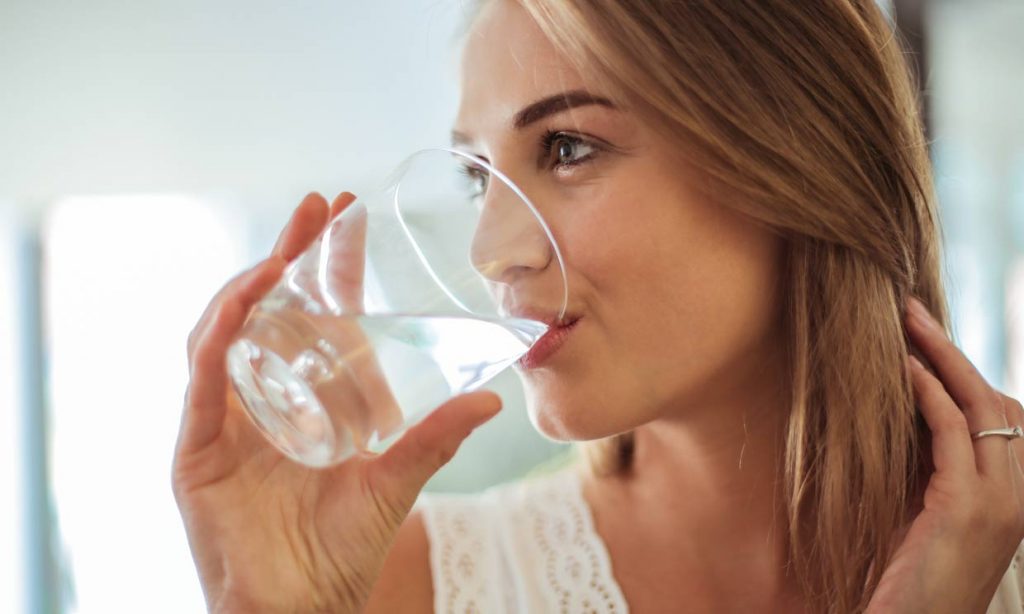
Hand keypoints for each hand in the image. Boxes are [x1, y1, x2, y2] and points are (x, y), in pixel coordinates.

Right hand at [172, 192, 502, 612]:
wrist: (302, 608)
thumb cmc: (341, 550)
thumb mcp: (395, 479)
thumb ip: (436, 438)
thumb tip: (491, 400)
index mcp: (302, 397)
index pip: (307, 314)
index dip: (322, 263)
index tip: (344, 215)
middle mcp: (258, 397)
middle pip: (263, 308)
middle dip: (286, 253)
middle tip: (317, 207)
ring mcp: (224, 419)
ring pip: (223, 329)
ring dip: (250, 281)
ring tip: (285, 248)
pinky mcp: (197, 445)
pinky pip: (203, 378)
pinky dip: (220, 334)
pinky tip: (247, 300)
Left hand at [866, 298, 1023, 612]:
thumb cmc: (911, 580)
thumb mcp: (929, 515)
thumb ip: (931, 470)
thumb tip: (907, 416)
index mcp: (1012, 497)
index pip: (1004, 417)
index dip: (967, 373)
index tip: (928, 338)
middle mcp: (1018, 495)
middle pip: (997, 401)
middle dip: (955, 352)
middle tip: (914, 311)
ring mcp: (1000, 503)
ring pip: (981, 407)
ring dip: (943, 356)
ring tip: (907, 321)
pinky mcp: (966, 508)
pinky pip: (952, 433)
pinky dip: (929, 392)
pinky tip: (903, 367)